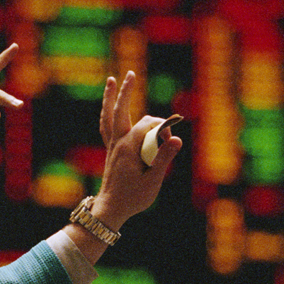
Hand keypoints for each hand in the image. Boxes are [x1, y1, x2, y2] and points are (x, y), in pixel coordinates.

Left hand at [90, 72, 180, 229]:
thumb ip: (164, 158)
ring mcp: (112, 146)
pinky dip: (108, 114)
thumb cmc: (133, 197)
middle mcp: (117, 142)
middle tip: (130, 74)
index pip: (148, 126)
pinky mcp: (111, 151)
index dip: (162, 130)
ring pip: (109, 116)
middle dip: (126, 92)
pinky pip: (106, 127)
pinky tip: (109, 108)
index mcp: (128, 147)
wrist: (110, 209)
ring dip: (110, 98)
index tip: (170, 143)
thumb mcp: (152, 180)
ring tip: (112, 80)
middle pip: (121, 111)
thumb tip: (176, 138)